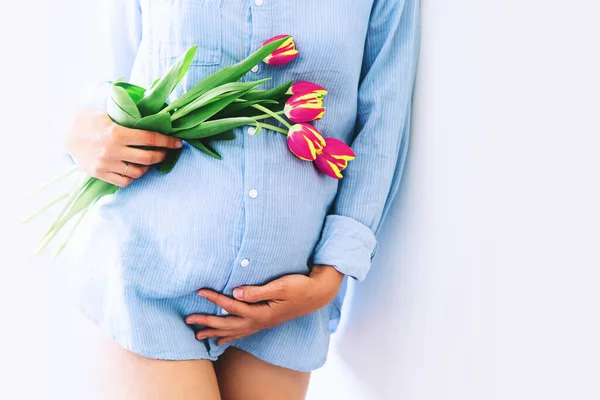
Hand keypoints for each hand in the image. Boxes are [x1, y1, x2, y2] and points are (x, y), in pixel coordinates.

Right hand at [64, 109, 182, 186]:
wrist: (64, 132)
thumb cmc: (89, 118)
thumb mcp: (108, 111)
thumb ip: (129, 115)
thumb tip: (155, 114)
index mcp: (116, 132)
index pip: (150, 139)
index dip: (167, 142)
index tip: (178, 143)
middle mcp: (112, 150)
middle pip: (148, 158)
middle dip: (162, 155)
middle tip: (166, 152)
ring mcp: (106, 164)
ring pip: (138, 172)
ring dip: (148, 167)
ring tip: (150, 160)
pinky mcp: (99, 174)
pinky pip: (125, 181)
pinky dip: (134, 176)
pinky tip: (136, 169)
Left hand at [186, 264, 343, 344]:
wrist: (316, 295)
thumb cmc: (299, 287)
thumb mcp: (280, 286)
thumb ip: (257, 291)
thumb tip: (235, 293)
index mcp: (260, 312)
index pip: (231, 305)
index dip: (214, 298)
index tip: (199, 290)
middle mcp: (259, 321)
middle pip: (227, 324)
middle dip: (207, 322)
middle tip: (188, 320)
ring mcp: (262, 323)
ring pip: (233, 331)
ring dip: (215, 333)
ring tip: (198, 336)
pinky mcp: (265, 321)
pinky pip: (243, 333)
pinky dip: (230, 336)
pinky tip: (223, 340)